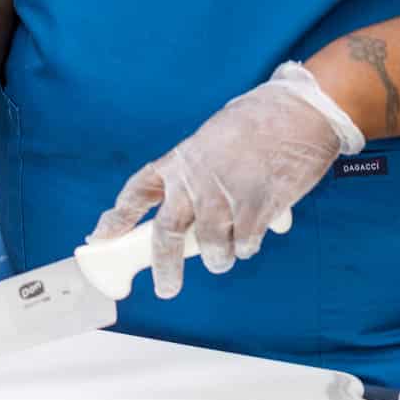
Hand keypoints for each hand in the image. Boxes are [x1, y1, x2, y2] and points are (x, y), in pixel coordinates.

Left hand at [89, 63, 363, 297]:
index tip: (100, 237)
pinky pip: (244, 245)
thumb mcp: (217, 137)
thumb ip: (206, 174)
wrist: (299, 111)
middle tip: (166, 289)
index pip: (138, 192)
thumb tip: (211, 210)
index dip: (116, 218)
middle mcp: (195, 182)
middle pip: (166, 235)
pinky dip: (250, 245)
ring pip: (211, 248)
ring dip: (221, 256)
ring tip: (232, 250)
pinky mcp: (254, 212)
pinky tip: (261, 230)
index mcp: (181, 160)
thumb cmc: (262, 119)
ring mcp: (223, 198)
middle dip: (163, 267)